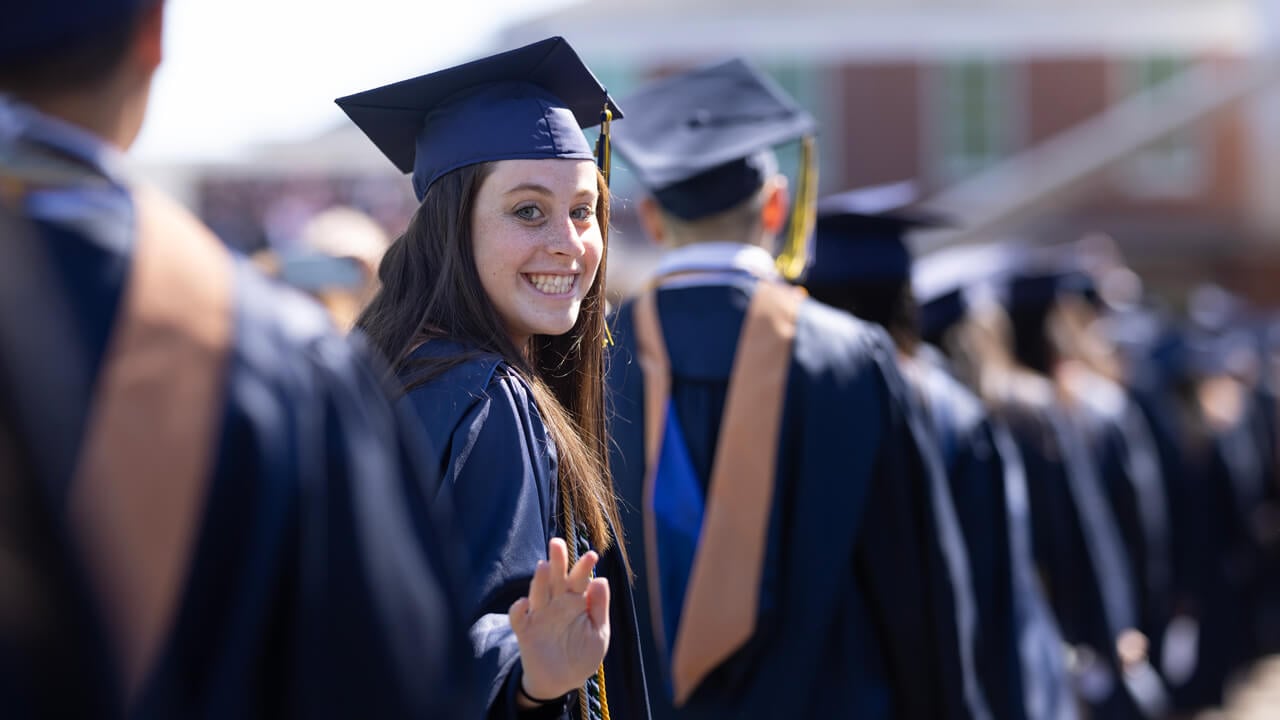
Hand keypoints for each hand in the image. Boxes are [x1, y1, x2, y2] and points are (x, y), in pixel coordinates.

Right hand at [509, 537, 610, 705]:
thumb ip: (599, 608)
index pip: (579, 579)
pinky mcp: (525, 631)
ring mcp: (540, 616)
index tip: (592, 555)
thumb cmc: (583, 654)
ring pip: (537, 593)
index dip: (583, 567)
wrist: (562, 681)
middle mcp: (556, 604)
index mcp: (577, 601)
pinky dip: (518, 610)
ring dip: (539, 580)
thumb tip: (600, 579)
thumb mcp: (599, 634)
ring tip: (543, 566)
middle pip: (555, 578)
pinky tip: (524, 604)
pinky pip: (519, 618)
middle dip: (557, 561)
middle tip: (558, 543)